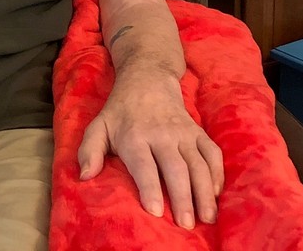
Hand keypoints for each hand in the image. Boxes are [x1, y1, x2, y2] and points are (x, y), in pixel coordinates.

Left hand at [78, 74, 223, 228]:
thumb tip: (84, 176)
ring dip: (204, 191)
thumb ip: (89, 151)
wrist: (147, 77)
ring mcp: (183, 132)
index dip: (149, 187)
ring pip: (198, 163)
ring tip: (207, 218)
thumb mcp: (99, 125)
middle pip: (175, 168)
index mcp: (134, 136)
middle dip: (182, 197)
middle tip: (185, 225)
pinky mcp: (198, 132)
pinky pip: (212, 153)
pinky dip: (217, 173)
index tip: (155, 211)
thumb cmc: (120, 111)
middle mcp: (161, 134)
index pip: (143, 164)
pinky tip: (217, 194)